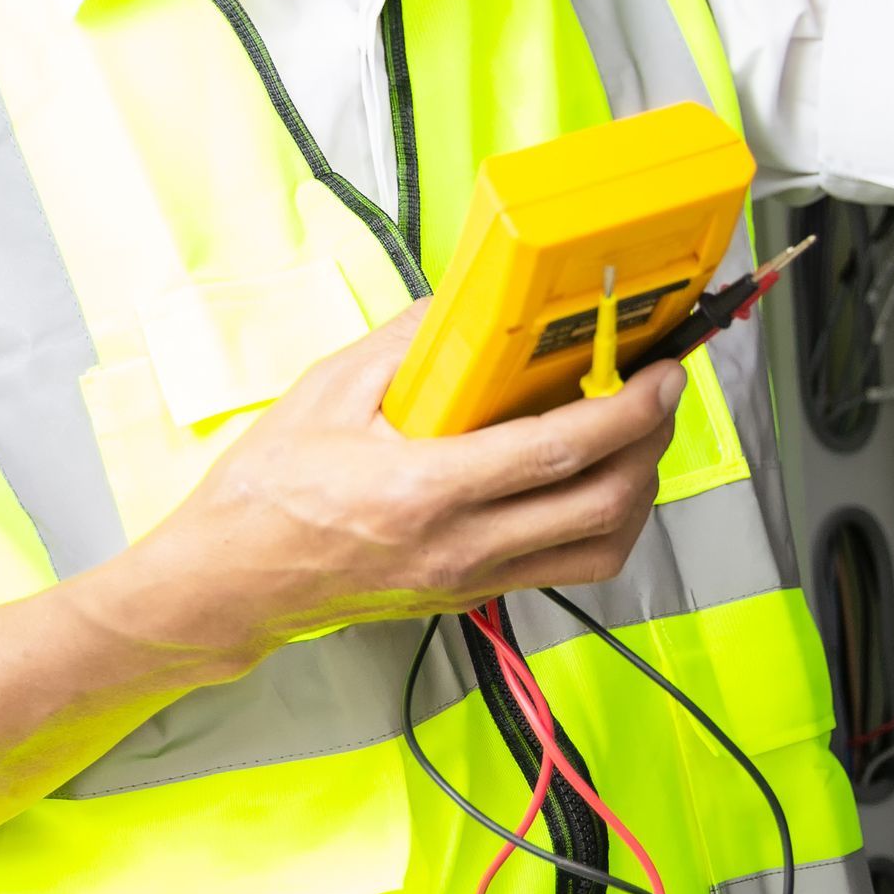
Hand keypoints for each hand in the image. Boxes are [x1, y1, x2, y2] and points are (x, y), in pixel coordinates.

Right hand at [115, 308, 687, 669]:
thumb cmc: (268, 490)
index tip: (659, 375)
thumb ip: (408, 343)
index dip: (625, 412)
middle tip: (661, 394)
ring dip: (636, 492)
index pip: (556, 453)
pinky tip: (593, 483)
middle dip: (650, 445)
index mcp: (424, 490)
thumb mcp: (329, 392)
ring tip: (637, 437)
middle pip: (600, 505)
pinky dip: (600, 526)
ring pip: (597, 550)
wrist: (231, 580)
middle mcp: (459, 546)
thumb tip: (473, 300)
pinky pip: (563, 568)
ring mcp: (470, 578)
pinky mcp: (470, 593)